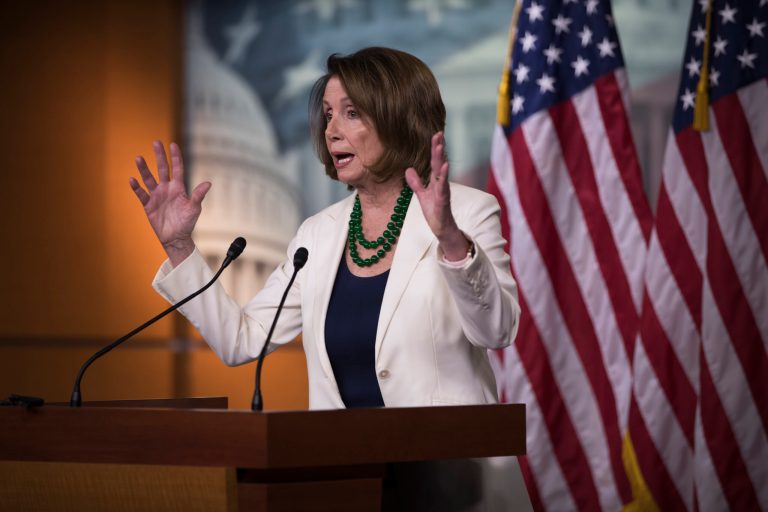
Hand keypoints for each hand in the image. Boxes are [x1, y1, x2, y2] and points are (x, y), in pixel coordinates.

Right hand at [129, 141, 210, 265]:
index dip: (175, 157)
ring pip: (149, 179)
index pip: (177, 169)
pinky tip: (132, 180)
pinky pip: (141, 194)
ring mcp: (157, 196)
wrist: (176, 238)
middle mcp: (167, 189)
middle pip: (162, 169)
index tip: (172, 144)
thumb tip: (208, 183)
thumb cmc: (187, 223)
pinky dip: (136, 187)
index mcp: (178, 188)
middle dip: (159, 156)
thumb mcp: (194, 208)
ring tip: (138, 158)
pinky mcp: (148, 205)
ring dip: (144, 169)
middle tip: (155, 142)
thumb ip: (198, 195)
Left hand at [404, 132, 469, 260]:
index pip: (434, 161)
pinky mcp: (443, 199)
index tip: (435, 134)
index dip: (434, 148)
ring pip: (441, 171)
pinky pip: (443, 186)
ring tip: (440, 146)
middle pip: (439, 162)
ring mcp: (443, 190)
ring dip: (440, 158)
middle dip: (439, 148)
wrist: (441, 227)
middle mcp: (441, 182)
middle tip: (439, 133)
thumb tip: (408, 169)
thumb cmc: (434, 211)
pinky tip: (444, 165)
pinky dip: (443, 175)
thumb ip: (416, 182)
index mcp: (435, 180)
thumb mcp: (421, 194)